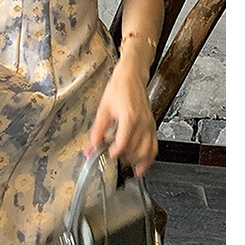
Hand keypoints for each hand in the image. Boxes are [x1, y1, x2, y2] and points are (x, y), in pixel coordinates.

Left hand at [88, 61, 157, 177]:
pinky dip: (149, 159)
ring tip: (126, 168)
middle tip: (112, 160)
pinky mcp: (152, 126)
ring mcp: (149, 125)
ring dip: (137, 163)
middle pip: (136, 150)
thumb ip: (97, 131)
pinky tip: (141, 166)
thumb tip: (90, 147)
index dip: (114, 153)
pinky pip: (154, 147)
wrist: (132, 76)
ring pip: (148, 152)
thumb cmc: (119, 88)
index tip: (106, 156)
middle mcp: (142, 123)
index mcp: (129, 117)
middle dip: (124, 159)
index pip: (123, 143)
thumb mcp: (103, 109)